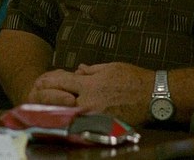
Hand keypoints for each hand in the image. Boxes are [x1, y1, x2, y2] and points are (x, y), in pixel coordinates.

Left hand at [26, 63, 151, 125]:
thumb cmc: (134, 78)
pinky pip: (85, 124)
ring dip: (61, 112)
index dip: (49, 81)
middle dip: (50, 100)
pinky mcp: (103, 126)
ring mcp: (95, 116)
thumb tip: (77, 69)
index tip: (40, 82)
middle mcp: (89, 101)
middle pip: (61, 102)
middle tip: (39, 100)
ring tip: (52, 111)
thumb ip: (91, 70)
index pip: (61, 82)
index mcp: (89, 84)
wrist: (153, 96)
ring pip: (70, 116)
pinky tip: (72, 120)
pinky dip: (77, 121)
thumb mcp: (111, 67)